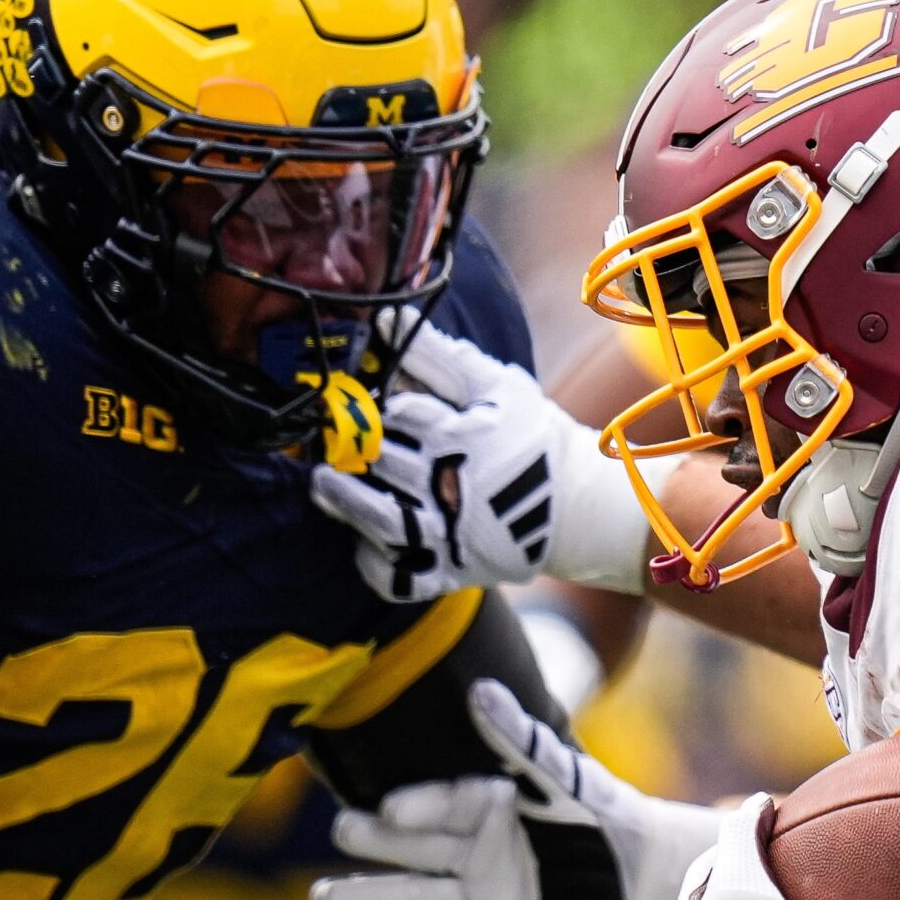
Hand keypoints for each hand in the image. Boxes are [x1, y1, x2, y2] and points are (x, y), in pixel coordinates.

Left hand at [309, 315, 652, 600]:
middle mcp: (451, 488)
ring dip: (345, 501)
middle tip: (334, 439)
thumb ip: (439, 357)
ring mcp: (449, 536)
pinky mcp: (449, 573)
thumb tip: (386, 320)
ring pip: (381, 521)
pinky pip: (399, 578)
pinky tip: (364, 541)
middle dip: (354, 447)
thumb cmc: (531, 438)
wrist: (577, 508)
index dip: (377, 407)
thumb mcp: (496, 387)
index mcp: (463, 437)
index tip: (363, 402)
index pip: (400, 416)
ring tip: (322, 484)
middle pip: (382, 463)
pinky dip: (374, 564)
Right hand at [314, 680, 721, 899]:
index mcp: (491, 807)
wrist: (654, 881)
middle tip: (337, 830)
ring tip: (320, 896)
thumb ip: (520, 741)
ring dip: (370, 898)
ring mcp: (486, 899)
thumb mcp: (561, 777)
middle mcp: (479, 851)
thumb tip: (479, 690)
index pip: (441, 805)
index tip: (384, 805)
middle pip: (415, 848)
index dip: (416, 807)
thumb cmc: (606, 816)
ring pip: (416, 899)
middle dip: (375, 842)